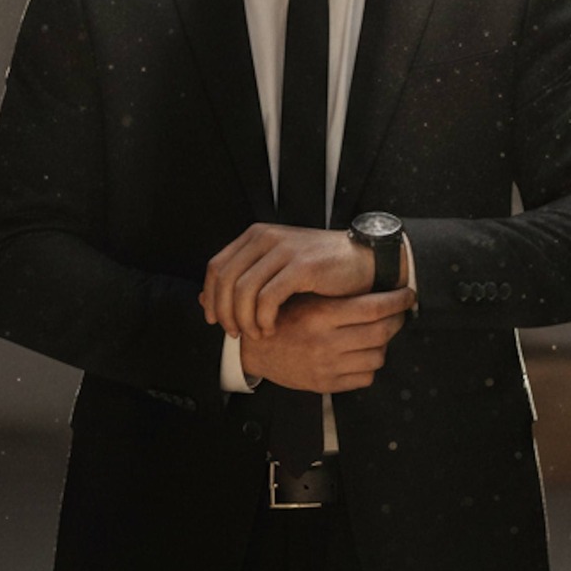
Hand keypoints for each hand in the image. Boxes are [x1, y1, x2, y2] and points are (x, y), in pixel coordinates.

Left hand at [203, 224, 381, 339]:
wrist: (366, 260)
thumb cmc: (323, 269)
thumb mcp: (278, 269)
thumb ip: (246, 280)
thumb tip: (204, 300)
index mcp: (257, 235)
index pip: (216, 267)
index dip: (210, 297)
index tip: (215, 321)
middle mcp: (266, 237)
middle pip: (224, 280)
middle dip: (224, 313)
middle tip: (234, 334)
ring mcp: (284, 250)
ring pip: (243, 291)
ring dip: (244, 319)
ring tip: (256, 334)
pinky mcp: (301, 266)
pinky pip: (267, 298)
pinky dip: (263, 319)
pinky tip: (271, 329)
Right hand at [239, 289, 413, 394]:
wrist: (251, 348)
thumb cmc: (281, 316)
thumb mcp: (305, 297)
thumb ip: (337, 295)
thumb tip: (379, 284)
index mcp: (320, 315)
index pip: (374, 308)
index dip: (398, 300)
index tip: (408, 294)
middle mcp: (325, 342)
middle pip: (382, 332)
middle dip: (397, 320)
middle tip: (399, 311)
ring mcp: (327, 366)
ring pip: (378, 356)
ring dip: (383, 343)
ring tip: (376, 333)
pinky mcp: (325, 385)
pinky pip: (365, 377)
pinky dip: (369, 365)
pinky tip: (361, 353)